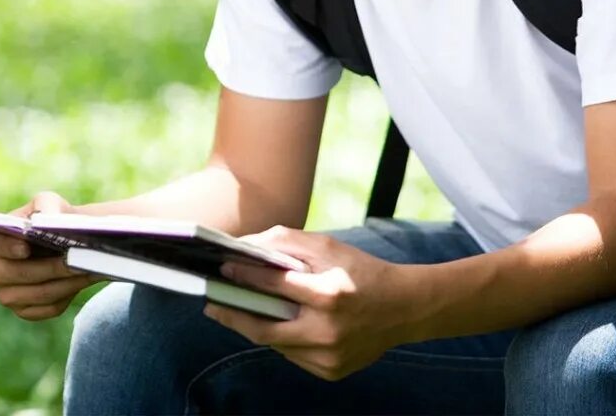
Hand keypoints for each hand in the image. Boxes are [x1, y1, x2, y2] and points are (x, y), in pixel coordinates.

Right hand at [0, 191, 98, 320]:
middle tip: (71, 260)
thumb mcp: (48, 202)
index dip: (5, 247)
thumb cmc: (52, 216)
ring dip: (62, 282)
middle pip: (12, 274)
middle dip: (45, 268)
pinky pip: (46, 308)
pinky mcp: (26, 310)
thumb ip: (45, 206)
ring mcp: (7, 293)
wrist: (67, 239)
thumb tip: (46, 220)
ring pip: (34, 293)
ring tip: (86, 268)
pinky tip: (83, 279)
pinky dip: (67, 294)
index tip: (26, 247)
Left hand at [203, 225, 416, 380]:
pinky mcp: (331, 372)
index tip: (222, 269)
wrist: (404, 308)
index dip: (245, 276)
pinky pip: (293, 355)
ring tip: (233, 310)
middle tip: (211, 304)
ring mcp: (330, 358)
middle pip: (265, 329)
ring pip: (276, 344)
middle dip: (233, 315)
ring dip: (254, 326)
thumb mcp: (326, 246)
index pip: (275, 285)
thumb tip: (245, 247)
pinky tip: (272, 323)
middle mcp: (328, 332)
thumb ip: (285, 243)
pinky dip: (280, 338)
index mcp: (329, 295)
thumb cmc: (360, 270)